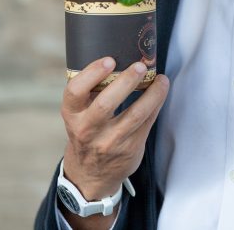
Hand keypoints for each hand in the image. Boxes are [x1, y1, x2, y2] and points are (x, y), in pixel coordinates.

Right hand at [61, 57, 169, 200]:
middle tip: (140, 66)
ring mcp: (109, 141)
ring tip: (160, 78)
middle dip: (126, 82)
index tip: (109, 60)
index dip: (91, 74)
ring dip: (151, 93)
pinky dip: (156, 104)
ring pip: (134, 115)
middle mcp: (87, 130)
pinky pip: (147, 123)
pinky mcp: (129, 149)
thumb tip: (119, 57)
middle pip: (106, 104)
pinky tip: (161, 90)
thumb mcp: (78, 115)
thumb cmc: (86, 132)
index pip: (74, 92)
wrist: (90, 175)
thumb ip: (90, 92)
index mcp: (72, 115)